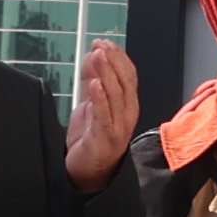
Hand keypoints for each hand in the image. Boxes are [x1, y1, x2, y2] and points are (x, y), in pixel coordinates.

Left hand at [65, 36, 142, 188]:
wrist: (87, 173)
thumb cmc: (90, 139)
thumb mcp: (91, 104)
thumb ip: (93, 81)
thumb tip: (93, 55)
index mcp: (127, 105)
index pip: (129, 76)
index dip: (119, 58)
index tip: (105, 42)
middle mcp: (128, 114)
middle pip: (126, 82)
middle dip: (114, 61)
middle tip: (101, 45)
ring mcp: (118, 127)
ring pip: (117, 95)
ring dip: (107, 73)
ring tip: (98, 56)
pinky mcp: (105, 138)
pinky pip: (104, 115)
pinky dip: (101, 98)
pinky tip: (95, 84)